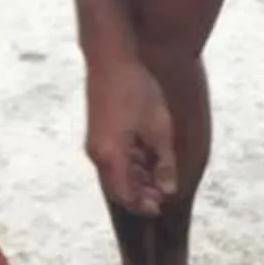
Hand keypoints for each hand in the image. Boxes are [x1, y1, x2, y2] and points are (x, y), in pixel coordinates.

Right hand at [84, 54, 177, 214]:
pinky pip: (110, 160)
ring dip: (134, 179)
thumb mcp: (159, 129)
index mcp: (111, 156)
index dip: (142, 204)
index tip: (159, 206)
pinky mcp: (97, 134)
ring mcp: (94, 144)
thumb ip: (164, 162)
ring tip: (156, 174)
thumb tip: (169, 189)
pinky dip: (127, 165)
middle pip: (117, 188)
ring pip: (114, 175)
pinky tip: (144, 157)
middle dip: (138, 195)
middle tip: (160, 195)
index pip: (125, 195)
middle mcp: (97, 154)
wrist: (110, 59)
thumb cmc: (136, 90)